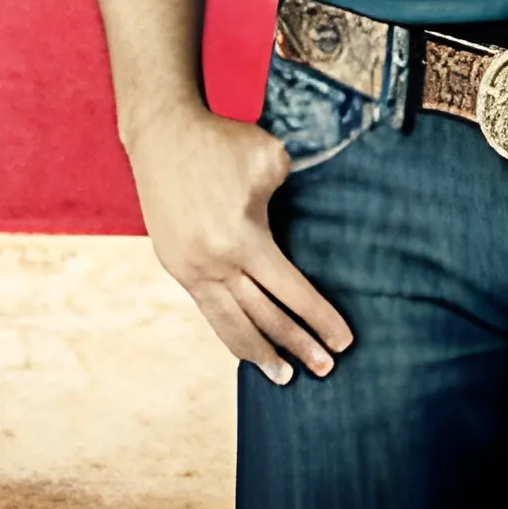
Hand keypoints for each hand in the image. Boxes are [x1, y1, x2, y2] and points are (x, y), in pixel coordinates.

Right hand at [126, 104, 353, 386]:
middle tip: (325, 370)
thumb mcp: (270, 160)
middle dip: (297, 345)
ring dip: (259, 353)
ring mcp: (190, 269)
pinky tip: (244, 346)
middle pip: (263, 318)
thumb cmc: (223, 142)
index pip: (290, 292)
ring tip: (283, 376)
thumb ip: (290, 197)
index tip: (344, 341)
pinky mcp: (175, 265)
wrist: (163, 132)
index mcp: (242, 241)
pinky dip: (229, 331)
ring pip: (230, 324)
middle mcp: (214, 264)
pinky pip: (207, 309)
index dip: (319, 318)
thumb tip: (303, 223)